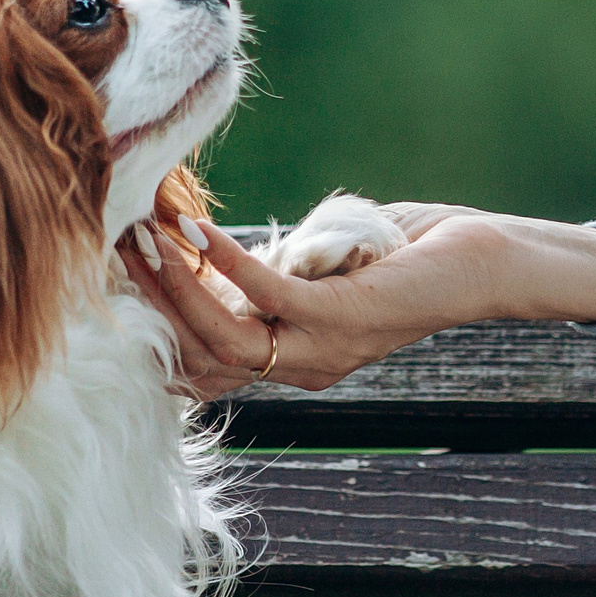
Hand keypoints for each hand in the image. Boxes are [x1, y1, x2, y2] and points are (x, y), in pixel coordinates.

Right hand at [119, 210, 595, 400]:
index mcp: (295, 362)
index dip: (154, 333)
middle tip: (112, 245)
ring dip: (175, 285)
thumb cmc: (405, 254)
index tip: (111, 288)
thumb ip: (270, 270)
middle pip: (201, 354)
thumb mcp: (320, 266)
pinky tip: (194, 228)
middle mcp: (304, 369)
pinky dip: (223, 263)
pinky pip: (265, 297)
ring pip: (223, 336)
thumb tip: (210, 253)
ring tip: (141, 235)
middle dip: (151, 302)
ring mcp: (322, 350)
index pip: (205, 367)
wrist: (484, 263)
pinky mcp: (342, 318)